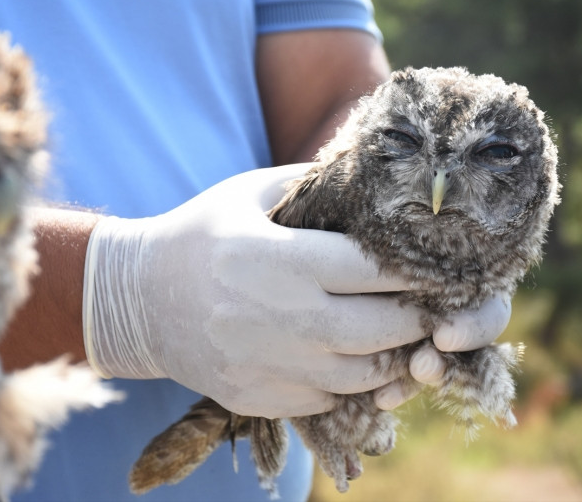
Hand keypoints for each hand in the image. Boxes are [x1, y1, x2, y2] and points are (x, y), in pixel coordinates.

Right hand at [83, 164, 508, 417]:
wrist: (140, 299)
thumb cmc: (201, 235)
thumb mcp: (251, 192)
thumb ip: (314, 184)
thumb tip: (373, 181)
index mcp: (281, 259)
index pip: (377, 270)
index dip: (418, 269)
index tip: (441, 266)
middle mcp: (281, 318)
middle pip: (383, 328)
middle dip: (417, 316)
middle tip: (431, 303)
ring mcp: (270, 365)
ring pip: (364, 374)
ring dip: (392, 355)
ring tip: (399, 333)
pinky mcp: (260, 397)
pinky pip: (330, 399)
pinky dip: (352, 382)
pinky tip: (353, 358)